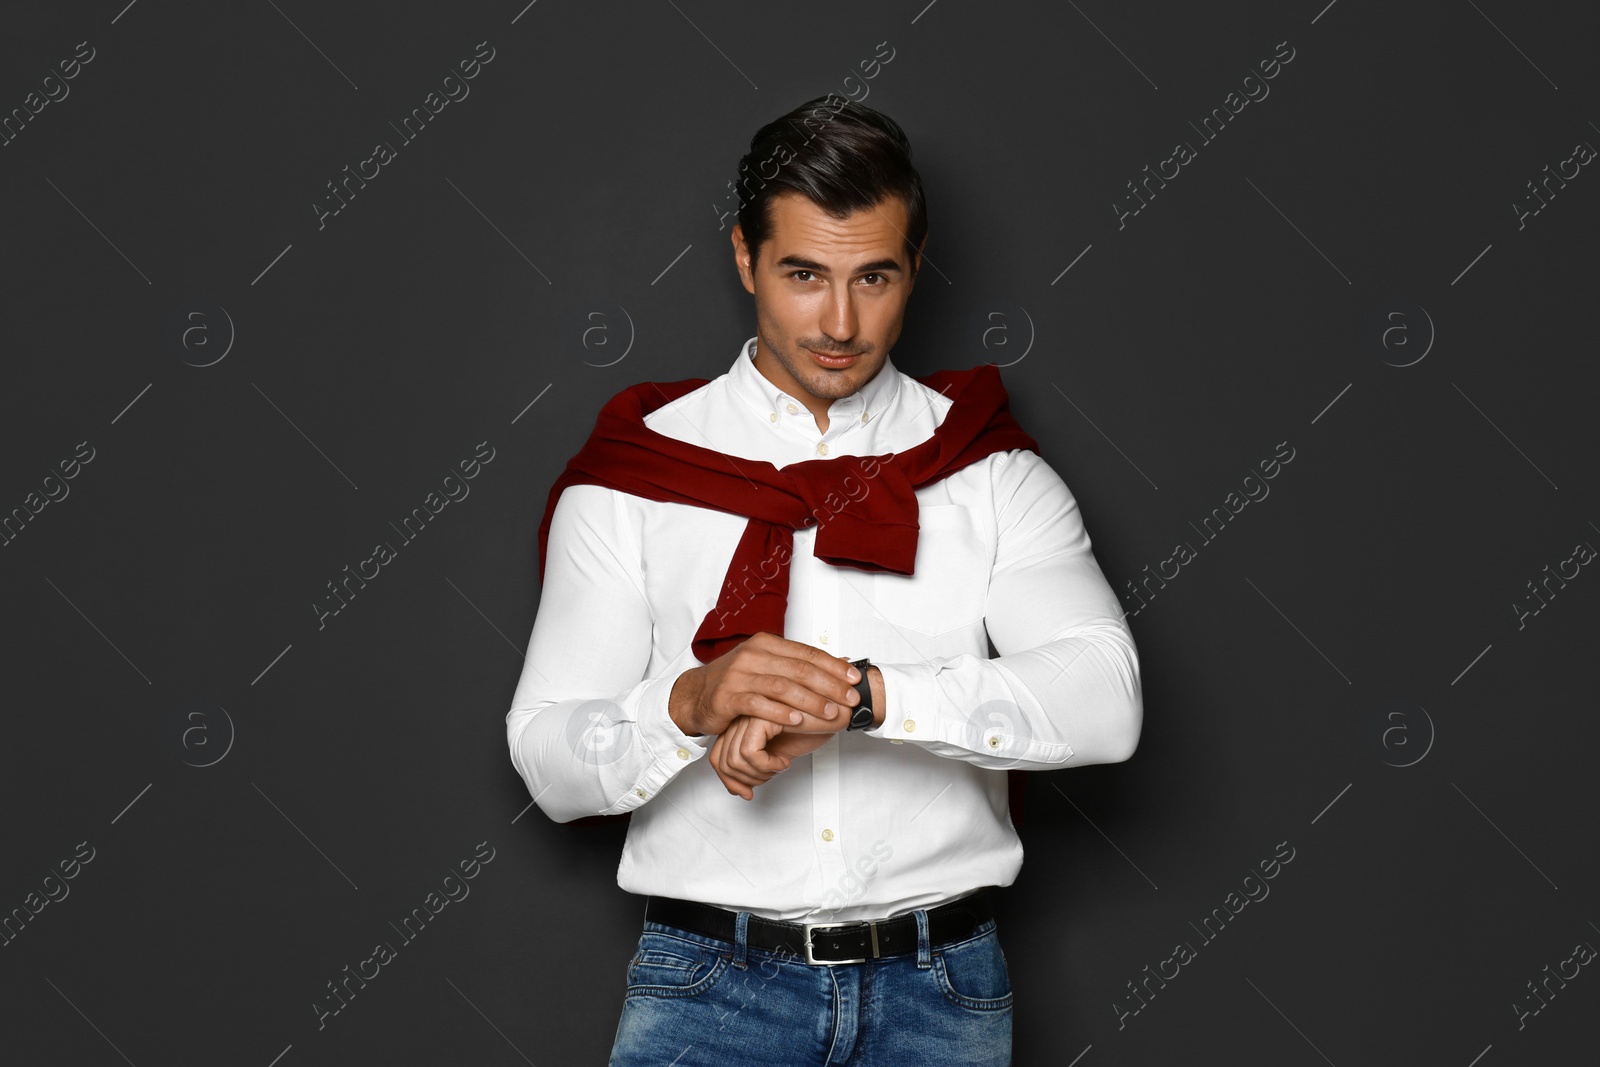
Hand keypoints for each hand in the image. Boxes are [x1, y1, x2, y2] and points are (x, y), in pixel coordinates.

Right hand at [669, 632, 862, 738]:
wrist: (696, 695)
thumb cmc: (736, 682)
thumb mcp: (766, 666)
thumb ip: (797, 665)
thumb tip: (839, 663)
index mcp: (766, 643)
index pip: (806, 653)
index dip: (833, 666)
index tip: (854, 679)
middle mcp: (753, 655)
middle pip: (799, 669)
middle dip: (829, 685)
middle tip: (849, 698)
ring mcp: (739, 675)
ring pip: (782, 687)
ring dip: (810, 701)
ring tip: (830, 713)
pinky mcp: (728, 696)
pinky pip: (759, 705)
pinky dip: (780, 713)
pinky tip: (797, 721)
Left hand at [709, 716, 839, 799]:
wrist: (835, 711)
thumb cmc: (811, 728)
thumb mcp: (775, 752)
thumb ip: (752, 765)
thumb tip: (737, 791)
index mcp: (740, 721)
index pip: (717, 757)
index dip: (730, 780)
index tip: (747, 791)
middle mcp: (740, 716)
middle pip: (722, 761)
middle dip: (746, 780)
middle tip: (770, 776)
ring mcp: (748, 715)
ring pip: (734, 760)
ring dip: (759, 774)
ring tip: (779, 766)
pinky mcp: (760, 716)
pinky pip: (749, 754)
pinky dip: (768, 766)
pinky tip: (785, 760)